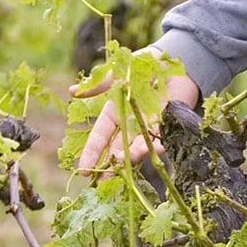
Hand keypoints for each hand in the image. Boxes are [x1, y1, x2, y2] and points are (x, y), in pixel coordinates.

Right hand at [70, 46, 199, 175]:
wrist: (174, 62)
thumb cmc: (143, 66)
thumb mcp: (118, 74)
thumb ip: (99, 85)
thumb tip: (72, 90)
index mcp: (114, 114)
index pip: (100, 137)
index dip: (91, 153)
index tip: (83, 169)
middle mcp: (130, 125)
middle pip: (116, 150)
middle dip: (108, 166)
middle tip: (100, 183)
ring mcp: (148, 128)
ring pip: (136, 148)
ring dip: (129, 159)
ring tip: (121, 167)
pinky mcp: (168, 127)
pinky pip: (161, 141)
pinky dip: (154, 147)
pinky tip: (146, 152)